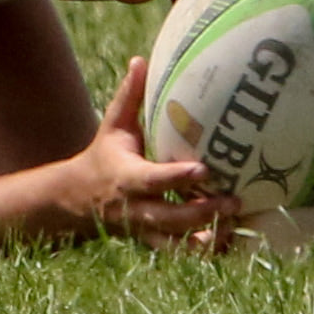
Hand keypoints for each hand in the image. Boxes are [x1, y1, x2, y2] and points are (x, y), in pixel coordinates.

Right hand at [70, 57, 240, 248]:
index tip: (204, 169)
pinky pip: (179, 253)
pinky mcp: (152, 243)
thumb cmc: (104, 155)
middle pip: (172, 218)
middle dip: (204, 212)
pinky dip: (202, 252)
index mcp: (128, 178)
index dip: (179, 177)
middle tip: (235, 201)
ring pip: (177, 243)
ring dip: (206, 239)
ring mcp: (145, 230)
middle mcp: (137, 208)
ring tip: (235, 228)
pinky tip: (229, 245)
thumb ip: (129, 95)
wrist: (78, 199)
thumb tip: (141, 59)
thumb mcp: (113, 126)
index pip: (155, 179)